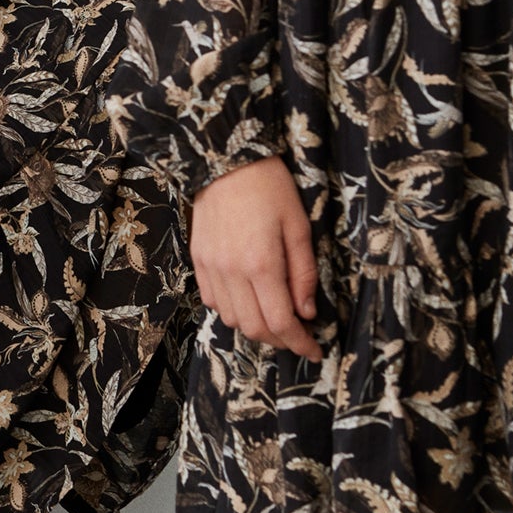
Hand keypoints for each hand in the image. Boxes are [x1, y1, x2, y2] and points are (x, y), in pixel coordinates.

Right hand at [189, 154, 319, 358]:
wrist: (225, 160)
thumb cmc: (270, 188)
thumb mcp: (300, 227)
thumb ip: (304, 273)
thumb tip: (307, 312)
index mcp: (262, 264)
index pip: (281, 322)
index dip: (300, 343)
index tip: (315, 351)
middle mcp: (232, 272)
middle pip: (255, 329)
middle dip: (280, 341)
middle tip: (299, 337)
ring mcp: (211, 268)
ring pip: (231, 319)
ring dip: (256, 328)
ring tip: (275, 319)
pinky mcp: (198, 260)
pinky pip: (213, 301)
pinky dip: (232, 311)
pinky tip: (248, 300)